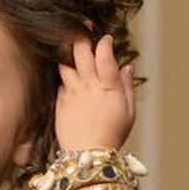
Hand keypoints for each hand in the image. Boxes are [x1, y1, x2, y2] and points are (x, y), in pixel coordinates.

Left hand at [54, 33, 134, 154]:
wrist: (87, 156)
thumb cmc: (112, 137)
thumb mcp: (129, 112)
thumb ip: (127, 87)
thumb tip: (126, 68)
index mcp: (108, 85)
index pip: (104, 53)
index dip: (104, 41)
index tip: (106, 39)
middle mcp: (88, 85)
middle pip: (80, 50)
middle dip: (81, 37)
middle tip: (83, 33)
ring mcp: (71, 92)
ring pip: (64, 62)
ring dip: (66, 53)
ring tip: (70, 50)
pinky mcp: (60, 103)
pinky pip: (60, 82)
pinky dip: (64, 78)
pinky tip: (69, 79)